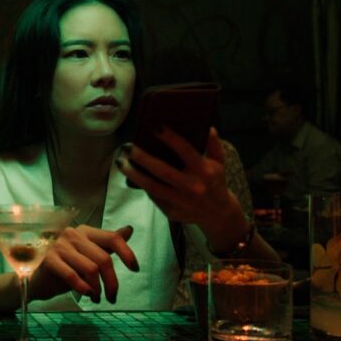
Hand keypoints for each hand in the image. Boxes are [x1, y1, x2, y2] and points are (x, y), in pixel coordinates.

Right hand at [30, 225, 137, 304]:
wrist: (37, 280)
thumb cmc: (65, 267)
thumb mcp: (89, 255)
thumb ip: (107, 244)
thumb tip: (129, 230)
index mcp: (85, 231)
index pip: (112, 238)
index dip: (127, 253)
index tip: (135, 269)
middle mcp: (72, 234)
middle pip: (103, 258)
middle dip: (112, 282)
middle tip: (112, 297)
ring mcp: (59, 246)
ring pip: (91, 269)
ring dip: (98, 288)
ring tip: (97, 298)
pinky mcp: (49, 260)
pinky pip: (73, 276)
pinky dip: (84, 288)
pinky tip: (88, 294)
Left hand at [117, 127, 234, 224]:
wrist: (218, 214)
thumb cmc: (215, 181)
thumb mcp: (219, 162)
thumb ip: (213, 144)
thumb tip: (207, 127)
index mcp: (205, 171)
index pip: (186, 151)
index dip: (170, 138)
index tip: (154, 126)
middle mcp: (192, 187)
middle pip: (162, 171)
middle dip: (141, 158)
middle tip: (127, 147)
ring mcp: (181, 201)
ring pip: (151, 186)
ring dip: (133, 174)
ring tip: (121, 162)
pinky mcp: (171, 211)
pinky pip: (152, 196)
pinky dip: (141, 184)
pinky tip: (132, 174)